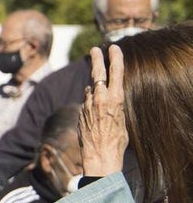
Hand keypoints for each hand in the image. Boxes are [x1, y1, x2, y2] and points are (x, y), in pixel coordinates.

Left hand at [80, 45, 127, 177]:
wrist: (100, 155)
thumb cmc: (117, 140)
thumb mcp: (122, 118)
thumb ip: (114, 104)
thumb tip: (108, 97)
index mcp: (115, 99)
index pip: (116, 72)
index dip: (115, 58)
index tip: (114, 47)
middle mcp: (100, 98)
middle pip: (97, 73)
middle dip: (97, 59)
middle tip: (95, 49)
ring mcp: (88, 104)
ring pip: (90, 87)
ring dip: (94, 84)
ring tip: (99, 88)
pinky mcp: (80, 111)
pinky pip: (86, 99)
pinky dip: (90, 98)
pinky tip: (94, 104)